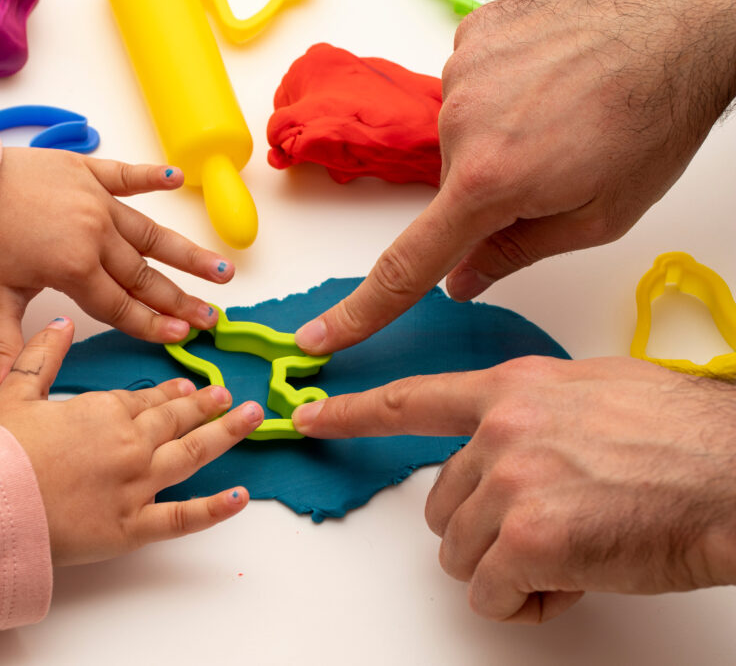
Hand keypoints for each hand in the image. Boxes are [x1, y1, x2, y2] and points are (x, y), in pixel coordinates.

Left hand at [0, 147, 235, 394]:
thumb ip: (1, 346)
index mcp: (74, 267)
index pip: (121, 306)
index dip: (153, 325)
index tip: (185, 336)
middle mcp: (94, 234)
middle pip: (145, 276)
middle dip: (182, 300)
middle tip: (214, 317)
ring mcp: (94, 201)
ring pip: (150, 233)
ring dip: (187, 252)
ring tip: (221, 268)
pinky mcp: (86, 172)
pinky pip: (126, 175)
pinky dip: (152, 177)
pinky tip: (180, 179)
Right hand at [0, 316, 262, 565]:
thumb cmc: (1, 454)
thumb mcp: (16, 393)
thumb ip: (42, 355)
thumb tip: (61, 322)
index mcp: (105, 412)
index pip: (146, 399)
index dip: (170, 393)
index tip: (188, 388)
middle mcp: (131, 444)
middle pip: (175, 421)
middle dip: (204, 406)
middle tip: (225, 396)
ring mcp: (138, 486)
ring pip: (192, 455)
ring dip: (225, 434)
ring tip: (249, 419)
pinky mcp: (136, 526)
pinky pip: (184, 517)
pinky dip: (216, 509)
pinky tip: (241, 497)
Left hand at [293, 356, 735, 621]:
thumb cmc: (683, 439)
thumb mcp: (593, 395)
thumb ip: (533, 416)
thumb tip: (504, 445)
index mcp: (513, 390)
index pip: (411, 402)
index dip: (352, 412)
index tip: (309, 416)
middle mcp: (500, 430)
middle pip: (440, 505)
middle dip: (483, 530)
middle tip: (548, 530)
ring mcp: (509, 482)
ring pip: (460, 554)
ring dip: (507, 568)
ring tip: (570, 552)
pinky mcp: (526, 540)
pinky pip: (493, 594)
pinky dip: (526, 601)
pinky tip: (573, 579)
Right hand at [295, 0, 735, 354]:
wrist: (684, 22)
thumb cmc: (656, 116)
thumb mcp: (599, 216)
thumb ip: (517, 252)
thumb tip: (462, 282)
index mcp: (490, 181)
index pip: (406, 266)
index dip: (359, 311)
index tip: (318, 337)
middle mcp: (461, 123)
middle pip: (453, 186)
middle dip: (494, 188)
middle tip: (556, 161)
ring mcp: (463, 70)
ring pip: (463, 131)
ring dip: (502, 133)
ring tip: (562, 111)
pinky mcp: (474, 34)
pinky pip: (472, 81)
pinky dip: (504, 88)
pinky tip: (549, 77)